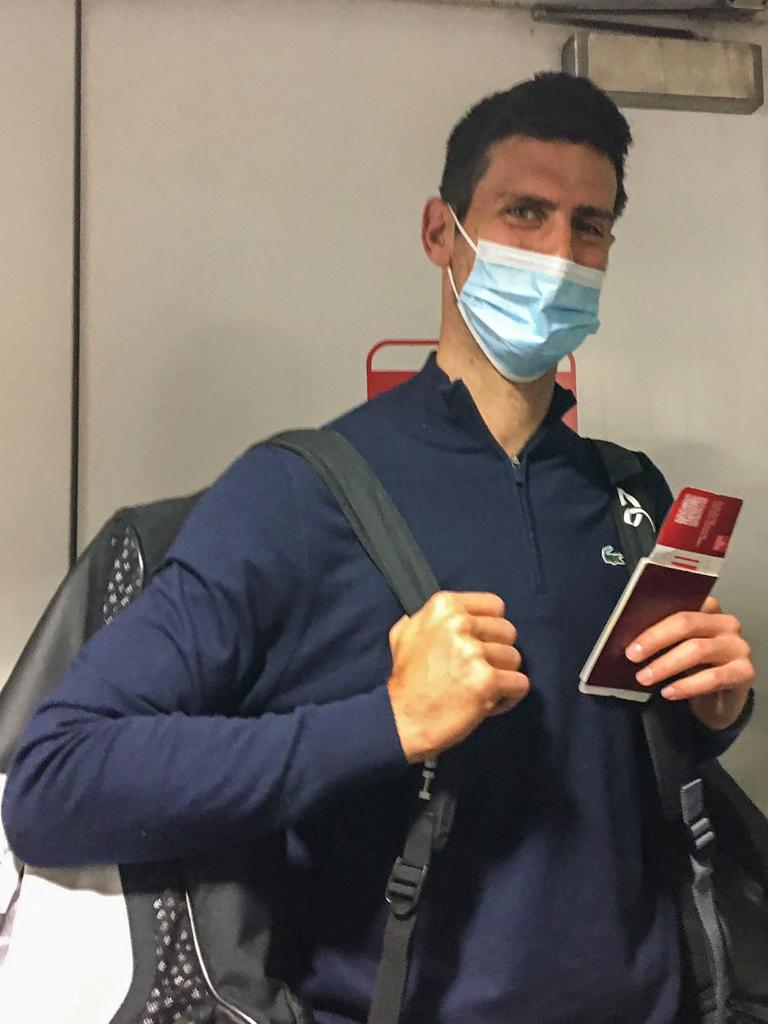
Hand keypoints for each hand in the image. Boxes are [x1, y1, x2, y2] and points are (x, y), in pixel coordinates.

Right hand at [387, 591, 528, 762]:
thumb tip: (453, 613)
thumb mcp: (406, 633)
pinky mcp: (487, 680)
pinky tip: (487, 703)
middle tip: (475, 671)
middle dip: (496, 653)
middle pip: (507, 632)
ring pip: (515, 658)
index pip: (494, 606)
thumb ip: (431, 617)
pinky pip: (520, 684)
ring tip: (478, 688)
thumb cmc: (405, 679)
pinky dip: (509, 697)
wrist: (400, 719)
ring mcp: (474, 652)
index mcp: (444, 606)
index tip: (478, 644)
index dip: (489, 628)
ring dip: (502, 676)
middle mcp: (460, 624)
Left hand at [626, 596, 753, 729]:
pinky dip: (686, 686)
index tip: (626, 629)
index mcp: (707, 608)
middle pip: (687, 623)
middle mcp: (726, 623)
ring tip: (644, 678)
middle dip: (655, 639)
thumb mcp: (676, 647)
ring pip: (697, 649)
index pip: (679, 603)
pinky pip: (713, 677)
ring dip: (666, 665)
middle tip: (632, 655)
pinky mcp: (744, 672)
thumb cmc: (692, 667)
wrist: (720, 699)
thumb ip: (661, 637)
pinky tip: (668, 692)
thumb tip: (628, 639)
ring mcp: (738, 646)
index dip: (652, 616)